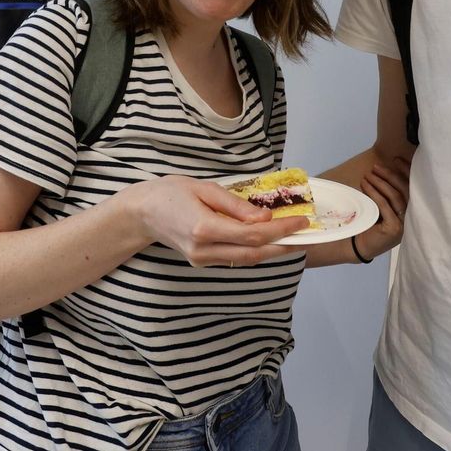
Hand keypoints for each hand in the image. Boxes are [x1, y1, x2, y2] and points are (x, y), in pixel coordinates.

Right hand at [126, 175, 308, 267]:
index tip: (302, 220)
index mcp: (204, 228)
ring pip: (247, 259)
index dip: (281, 230)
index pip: (253, 234)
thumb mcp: (204, 188)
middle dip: (285, 245)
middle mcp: (204, 249)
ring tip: (296, 238)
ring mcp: (203, 260)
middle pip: (254, 252)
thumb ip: (235, 205)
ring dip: (274, 250)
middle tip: (308, 235)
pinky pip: (237, 258)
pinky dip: (257, 250)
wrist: (142, 213)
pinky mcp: (203, 262)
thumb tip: (265, 218)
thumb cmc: (171, 192)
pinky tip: (271, 241)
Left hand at [352, 158, 410, 261]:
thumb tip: (385, 169)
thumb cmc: (373, 224)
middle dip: (390, 175)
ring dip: (380, 182)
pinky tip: (365, 185)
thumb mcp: (385, 207)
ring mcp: (404, 223)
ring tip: (367, 175)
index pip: (413, 187)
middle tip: (376, 167)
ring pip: (394, 196)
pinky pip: (384, 205)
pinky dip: (374, 193)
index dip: (406, 171)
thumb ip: (390, 193)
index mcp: (413, 210)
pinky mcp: (394, 228)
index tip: (396, 159)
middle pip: (404, 189)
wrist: (361, 247)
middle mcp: (412, 217)